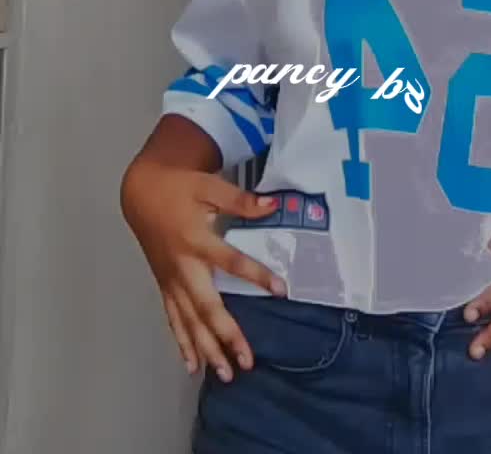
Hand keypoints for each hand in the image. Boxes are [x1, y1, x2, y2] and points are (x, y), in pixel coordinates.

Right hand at [121, 159, 283, 379]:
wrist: (141, 191)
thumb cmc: (178, 187)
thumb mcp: (210, 185)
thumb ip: (240, 200)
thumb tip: (274, 204)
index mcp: (196, 239)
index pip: (231, 261)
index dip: (256, 275)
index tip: (280, 289)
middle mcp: (183, 266)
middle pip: (206, 306)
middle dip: (226, 335)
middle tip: (246, 361)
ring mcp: (171, 279)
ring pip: (189, 320)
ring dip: (206, 348)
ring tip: (225, 374)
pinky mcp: (164, 285)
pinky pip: (173, 319)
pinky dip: (182, 343)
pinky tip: (192, 365)